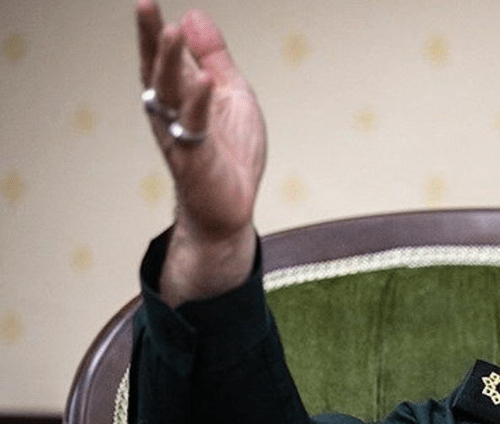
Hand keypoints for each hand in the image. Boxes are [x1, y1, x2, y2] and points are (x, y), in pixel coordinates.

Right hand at [137, 0, 265, 304]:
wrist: (231, 205)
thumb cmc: (229, 150)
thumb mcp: (230, 93)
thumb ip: (214, 57)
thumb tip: (192, 15)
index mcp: (177, 94)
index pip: (160, 56)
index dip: (151, 30)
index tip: (145, 2)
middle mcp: (171, 112)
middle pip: (158, 71)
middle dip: (152, 40)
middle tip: (146, 7)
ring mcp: (180, 135)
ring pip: (170, 95)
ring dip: (170, 64)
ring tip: (172, 32)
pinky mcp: (195, 158)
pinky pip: (195, 127)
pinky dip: (198, 103)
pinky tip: (203, 81)